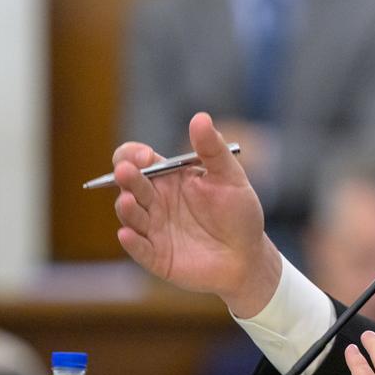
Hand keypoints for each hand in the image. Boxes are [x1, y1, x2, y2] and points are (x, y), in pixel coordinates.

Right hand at [112, 112, 280, 317]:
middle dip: (126, 177)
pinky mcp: (157, 256)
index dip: (134, 155)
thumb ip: (213, 149)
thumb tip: (200, 117)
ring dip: (126, 208)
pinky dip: (131, 243)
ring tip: (127, 200)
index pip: (138, 160)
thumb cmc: (239, 212)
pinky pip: (139, 249)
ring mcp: (154, 229)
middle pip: (130, 185)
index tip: (145, 156)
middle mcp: (155, 201)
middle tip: (126, 171)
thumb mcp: (230, 176)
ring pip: (130, 216)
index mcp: (168, 178)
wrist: (249, 254)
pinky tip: (126, 235)